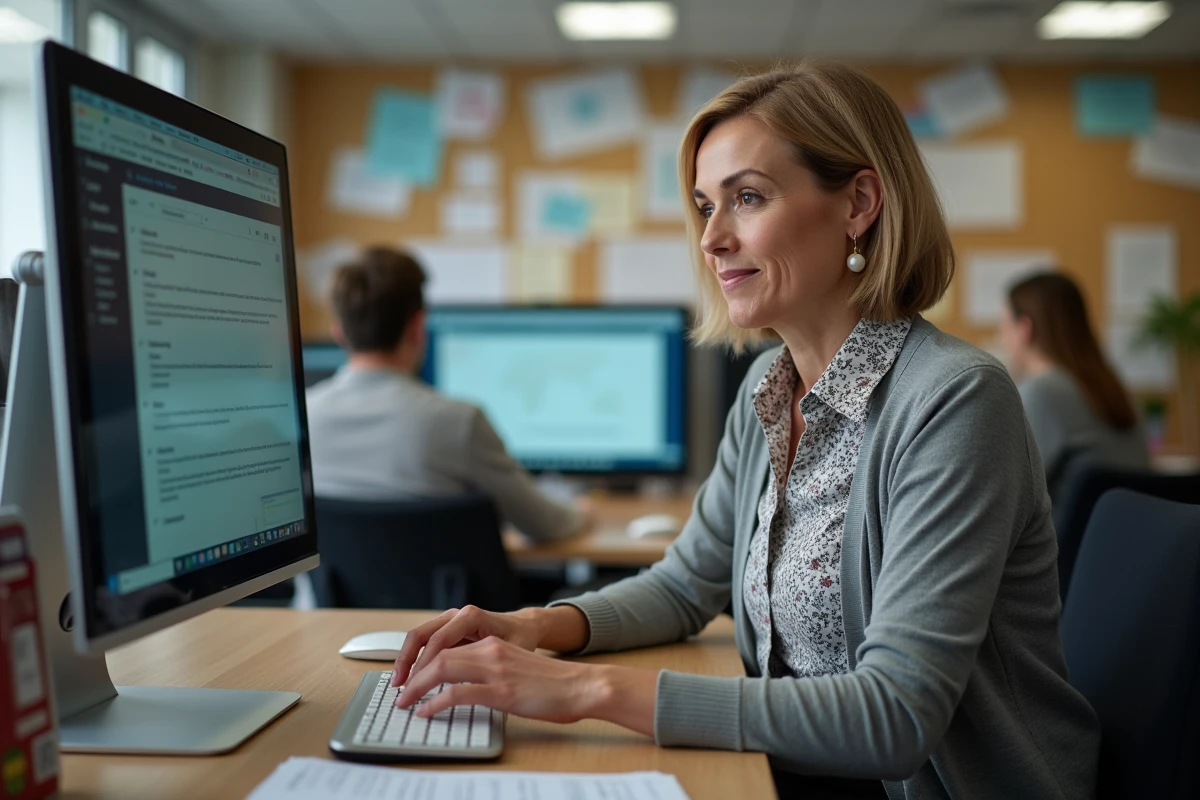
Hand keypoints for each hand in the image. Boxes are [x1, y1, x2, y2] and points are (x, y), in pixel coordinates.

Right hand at [390, 605, 542, 686]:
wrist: (525, 626)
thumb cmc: (520, 639)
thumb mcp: (509, 652)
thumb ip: (487, 664)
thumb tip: (467, 686)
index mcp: (471, 617)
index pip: (438, 641)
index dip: (423, 665)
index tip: (414, 686)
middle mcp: (457, 615)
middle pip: (421, 635)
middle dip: (406, 661)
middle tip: (399, 685)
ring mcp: (450, 621)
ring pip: (419, 637)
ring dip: (406, 660)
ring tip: (399, 683)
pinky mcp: (447, 630)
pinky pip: (424, 643)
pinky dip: (415, 659)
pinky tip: (411, 678)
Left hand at [396, 636, 606, 723]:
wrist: (581, 686)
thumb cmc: (553, 684)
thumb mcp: (517, 669)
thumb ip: (491, 671)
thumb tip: (465, 689)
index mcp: (493, 645)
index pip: (446, 648)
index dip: (422, 664)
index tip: (409, 680)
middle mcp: (490, 651)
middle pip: (438, 655)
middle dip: (412, 675)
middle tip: (399, 693)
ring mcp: (495, 670)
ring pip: (442, 670)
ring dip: (417, 687)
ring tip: (405, 703)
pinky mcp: (501, 690)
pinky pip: (457, 693)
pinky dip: (435, 702)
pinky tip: (426, 712)